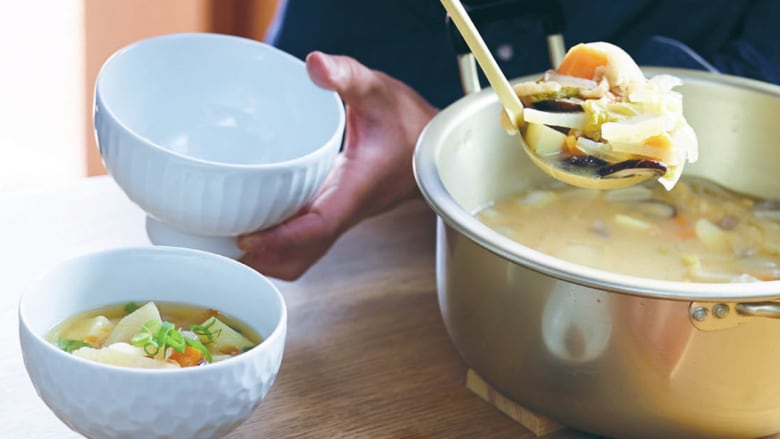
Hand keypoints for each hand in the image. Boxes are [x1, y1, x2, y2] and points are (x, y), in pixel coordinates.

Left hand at [238, 51, 437, 279]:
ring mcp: (341, 218)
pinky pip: (306, 245)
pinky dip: (279, 247)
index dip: (281, 239)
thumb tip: (314, 64)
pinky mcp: (336, 215)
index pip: (318, 227)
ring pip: (305, 257)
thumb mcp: (377, 90)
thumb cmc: (408, 122)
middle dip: (264, 262)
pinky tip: (255, 228)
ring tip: (226, 244)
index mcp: (356, 189)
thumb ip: (347, 75)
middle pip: (304, 256)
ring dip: (270, 260)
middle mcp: (347, 212)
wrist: (434, 147)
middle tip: (219, 246)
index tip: (246, 238)